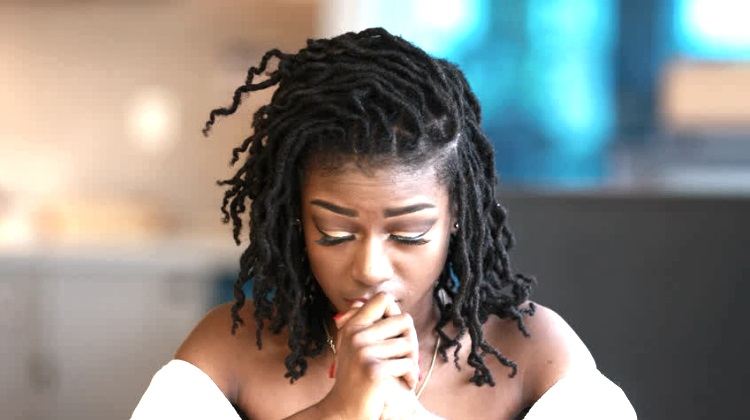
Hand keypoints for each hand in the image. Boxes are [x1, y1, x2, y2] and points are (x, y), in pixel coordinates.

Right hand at [321, 293, 419, 419]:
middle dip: (412, 339)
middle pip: (405, 320)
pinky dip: (411, 377)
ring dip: (412, 362)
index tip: (396, 332)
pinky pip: (408, 364)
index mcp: (352, 326)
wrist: (345, 412)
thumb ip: (363, 325)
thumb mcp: (353, 348)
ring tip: (404, 373)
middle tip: (408, 357)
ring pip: (409, 345)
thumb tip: (368, 300)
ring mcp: (363, 353)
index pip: (384, 299)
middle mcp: (356, 335)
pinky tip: (406, 384)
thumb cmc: (356, 380)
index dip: (396, 313)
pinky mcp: (374, 371)